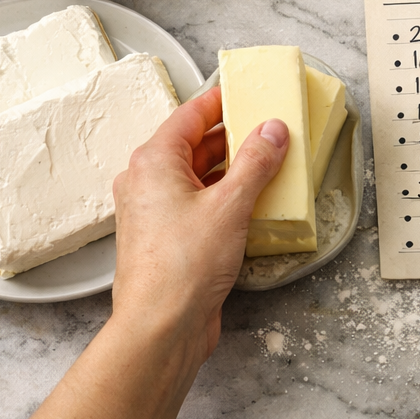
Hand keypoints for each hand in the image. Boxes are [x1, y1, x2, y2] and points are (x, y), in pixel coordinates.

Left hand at [22, 87, 287, 418]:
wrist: (160, 327)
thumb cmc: (182, 267)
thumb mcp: (231, 204)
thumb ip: (256, 162)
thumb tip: (272, 130)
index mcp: (154, 161)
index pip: (191, 114)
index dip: (222, 101)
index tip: (247, 91)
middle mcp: (147, 182)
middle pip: (195, 144)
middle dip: (235, 136)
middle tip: (270, 128)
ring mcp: (155, 211)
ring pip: (199, 175)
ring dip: (233, 169)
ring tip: (271, 164)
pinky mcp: (168, 237)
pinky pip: (199, 203)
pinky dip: (226, 197)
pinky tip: (254, 202)